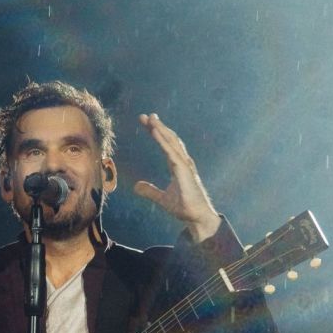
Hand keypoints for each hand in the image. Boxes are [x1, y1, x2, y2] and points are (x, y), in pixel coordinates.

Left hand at [133, 113, 220, 241]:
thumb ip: (150, 191)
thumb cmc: (184, 207)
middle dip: (157, 126)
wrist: (196, 217)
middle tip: (145, 116)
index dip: (157, 133)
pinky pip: (171, 152)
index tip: (147, 123)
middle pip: (169, 139)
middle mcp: (182, 162)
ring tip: (150, 119)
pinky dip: (163, 141)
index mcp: (178, 166)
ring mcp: (185, 165)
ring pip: (172, 142)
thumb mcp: (162, 199)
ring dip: (161, 129)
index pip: (166, 145)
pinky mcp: (184, 171)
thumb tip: (136, 187)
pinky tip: (155, 131)